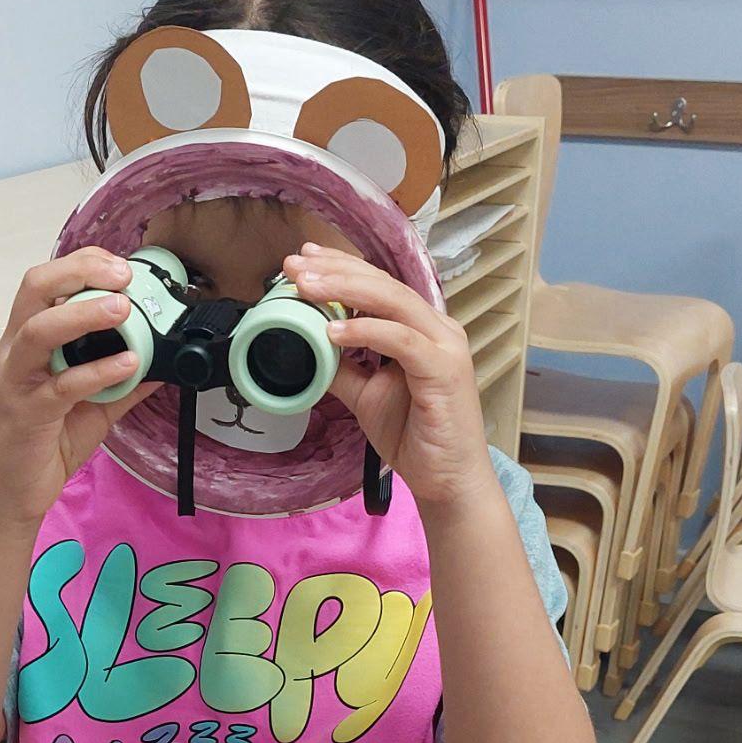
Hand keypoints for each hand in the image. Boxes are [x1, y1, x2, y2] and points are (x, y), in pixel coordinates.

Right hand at [0, 248, 154, 530]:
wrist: (11, 495)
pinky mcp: (27, 413)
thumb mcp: (94, 407)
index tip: (122, 266)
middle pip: (35, 287)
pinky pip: (62, 385)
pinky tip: (128, 364)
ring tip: (124, 309)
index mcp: (29, 341)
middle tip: (123, 276)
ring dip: (84, 313)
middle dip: (80, 272)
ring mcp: (17, 380)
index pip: (48, 282)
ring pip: (40, 329)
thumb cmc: (45, 445)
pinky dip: (98, 371)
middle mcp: (16, 351)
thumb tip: (164, 363)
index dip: (84, 264)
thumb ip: (124, 383)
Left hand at [284, 243, 493, 508]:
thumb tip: (306, 347)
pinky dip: (367, 332)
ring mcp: (445, 346)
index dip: (340, 268)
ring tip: (306, 288)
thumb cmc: (415, 436)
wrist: (448, 481)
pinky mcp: (445, 370)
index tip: (301, 261)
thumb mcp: (366, 395)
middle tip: (294, 265)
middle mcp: (437, 329)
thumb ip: (341, 368)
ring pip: (392, 303)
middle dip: (336, 271)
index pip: (378, 286)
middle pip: (383, 284)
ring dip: (345, 291)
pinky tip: (333, 332)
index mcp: (420, 329)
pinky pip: (401, 341)